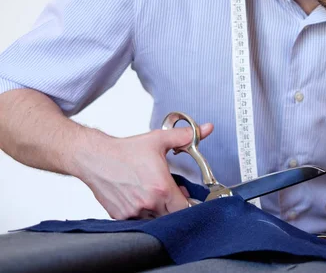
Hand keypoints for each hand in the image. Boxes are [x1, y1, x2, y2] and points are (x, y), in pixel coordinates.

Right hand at [75, 123, 212, 219]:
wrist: (95, 158)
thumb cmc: (125, 151)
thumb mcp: (159, 140)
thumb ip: (185, 137)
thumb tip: (206, 129)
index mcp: (161, 188)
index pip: (184, 208)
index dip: (188, 202)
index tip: (186, 196)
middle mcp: (148, 203)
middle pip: (171, 215)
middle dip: (174, 205)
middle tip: (171, 192)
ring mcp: (133, 212)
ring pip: (154, 218)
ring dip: (158, 208)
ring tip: (154, 192)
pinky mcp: (120, 216)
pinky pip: (138, 219)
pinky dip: (142, 211)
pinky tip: (140, 196)